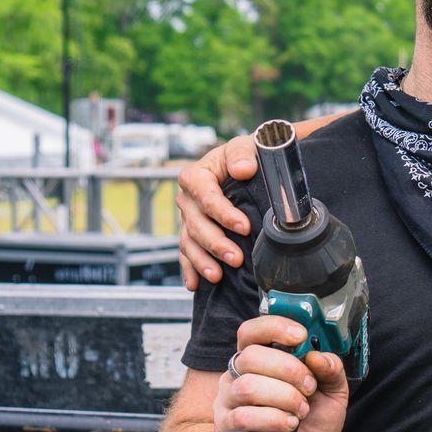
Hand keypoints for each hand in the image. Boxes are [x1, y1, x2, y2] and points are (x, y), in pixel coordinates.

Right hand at [177, 134, 261, 287]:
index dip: (223, 213)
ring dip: (202, 261)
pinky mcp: (192, 234)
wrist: (245, 166)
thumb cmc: (245, 156)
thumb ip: (241, 154)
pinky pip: (186, 254)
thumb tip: (242, 169)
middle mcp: (188, 199)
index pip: (205, 196)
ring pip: (189, 243)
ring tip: (218, 276)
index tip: (243, 226)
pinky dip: (190, 270)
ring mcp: (188, 219)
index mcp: (197, 175)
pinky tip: (195, 285)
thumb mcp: (245, 147)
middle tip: (236, 258)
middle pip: (196, 224)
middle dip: (215, 243)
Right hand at [213, 314, 351, 431]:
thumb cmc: (312, 423)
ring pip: (248, 386)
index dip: (274, 327)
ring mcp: (228, 400)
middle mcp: (238, 375)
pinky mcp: (226, 426)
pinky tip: (289, 424)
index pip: (251, 331)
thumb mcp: (332, 391)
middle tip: (308, 387)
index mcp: (260, 359)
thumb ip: (331, 369)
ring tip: (301, 410)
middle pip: (250, 356)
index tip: (300, 336)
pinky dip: (274, 419)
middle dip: (288, 370)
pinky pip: (244, 416)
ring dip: (284, 398)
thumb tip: (318, 355)